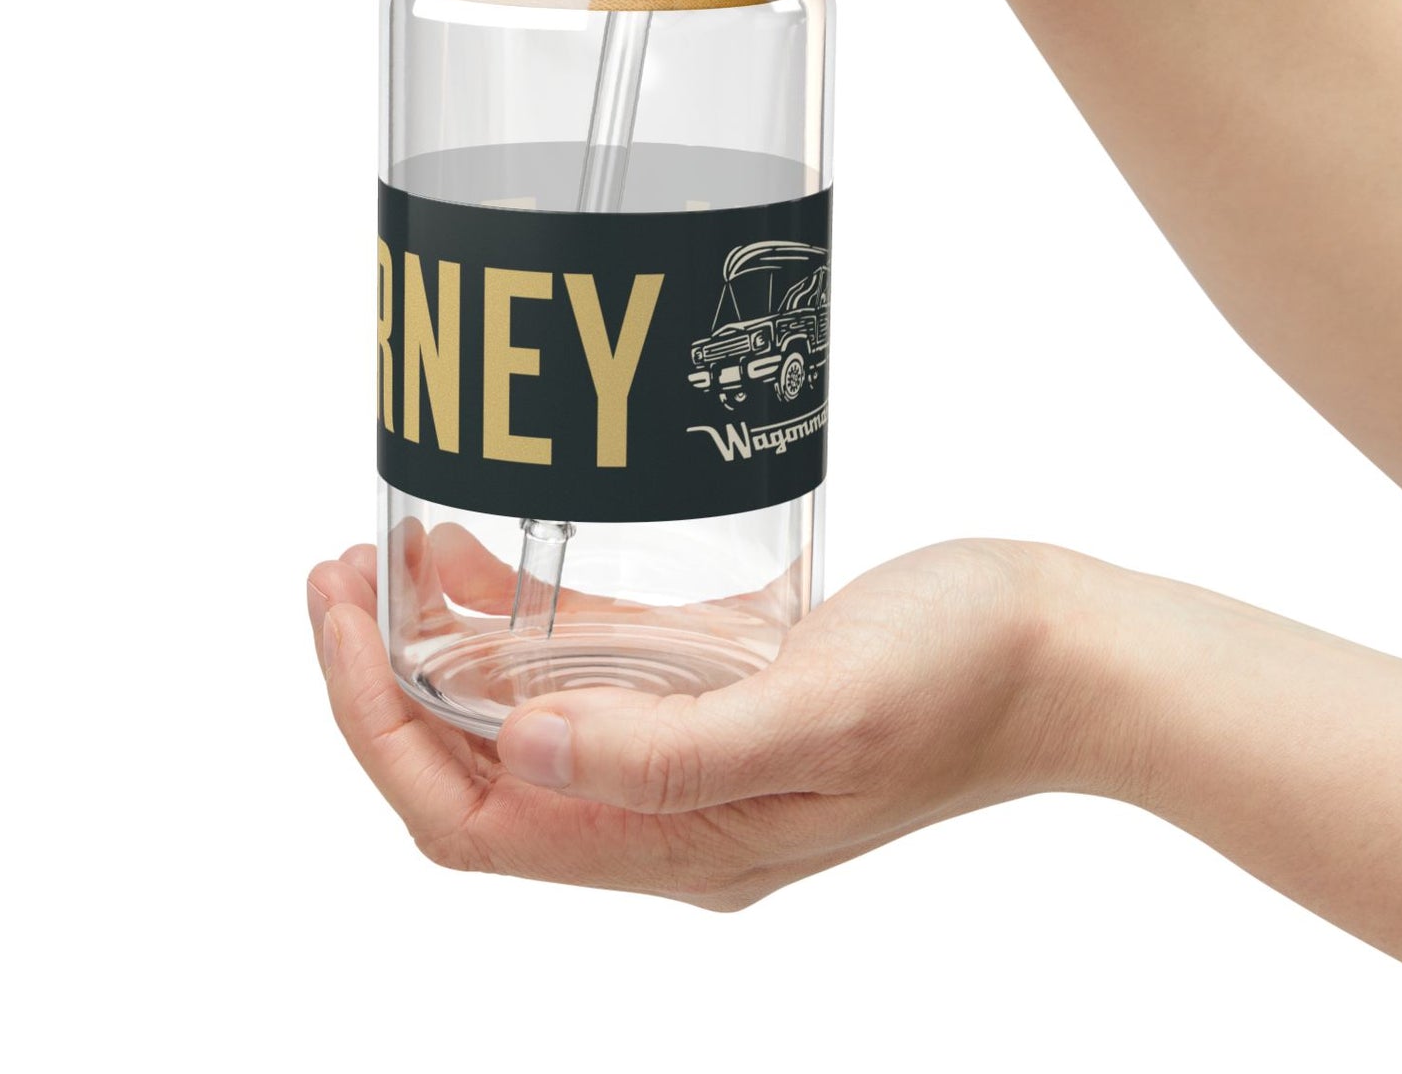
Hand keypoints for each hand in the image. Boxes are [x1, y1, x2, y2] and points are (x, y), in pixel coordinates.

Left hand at [307, 538, 1098, 908]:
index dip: (379, 730)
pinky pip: (582, 672)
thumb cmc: (961, 681)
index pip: (472, 821)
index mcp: (675, 846)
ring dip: (437, 648)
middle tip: (338, 571)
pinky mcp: (714, 687)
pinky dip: (514, 623)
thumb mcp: (818, 715)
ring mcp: (686, 749)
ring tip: (381, 554)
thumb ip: (668, 751)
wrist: (1063, 651)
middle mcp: (663, 811)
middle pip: (473, 773)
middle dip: (383, 682)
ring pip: (516, 720)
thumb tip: (515, 753)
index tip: (338, 618)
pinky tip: (481, 556)